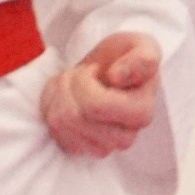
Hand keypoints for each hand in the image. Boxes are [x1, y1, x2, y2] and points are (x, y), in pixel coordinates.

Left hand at [40, 32, 162, 157]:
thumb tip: (117, 77)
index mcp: (142, 113)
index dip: (84, 81)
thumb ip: (141, 58)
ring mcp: (103, 147)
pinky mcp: (82, 149)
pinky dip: (52, 108)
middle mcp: (125, 138)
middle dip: (69, 86)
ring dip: (59, 95)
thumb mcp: (141, 46)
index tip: (96, 69)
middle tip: (81, 74)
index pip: (95, 106)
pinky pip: (54, 131)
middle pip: (73, 116)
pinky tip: (68, 98)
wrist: (110, 70)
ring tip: (74, 84)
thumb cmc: (125, 58)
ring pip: (60, 123)